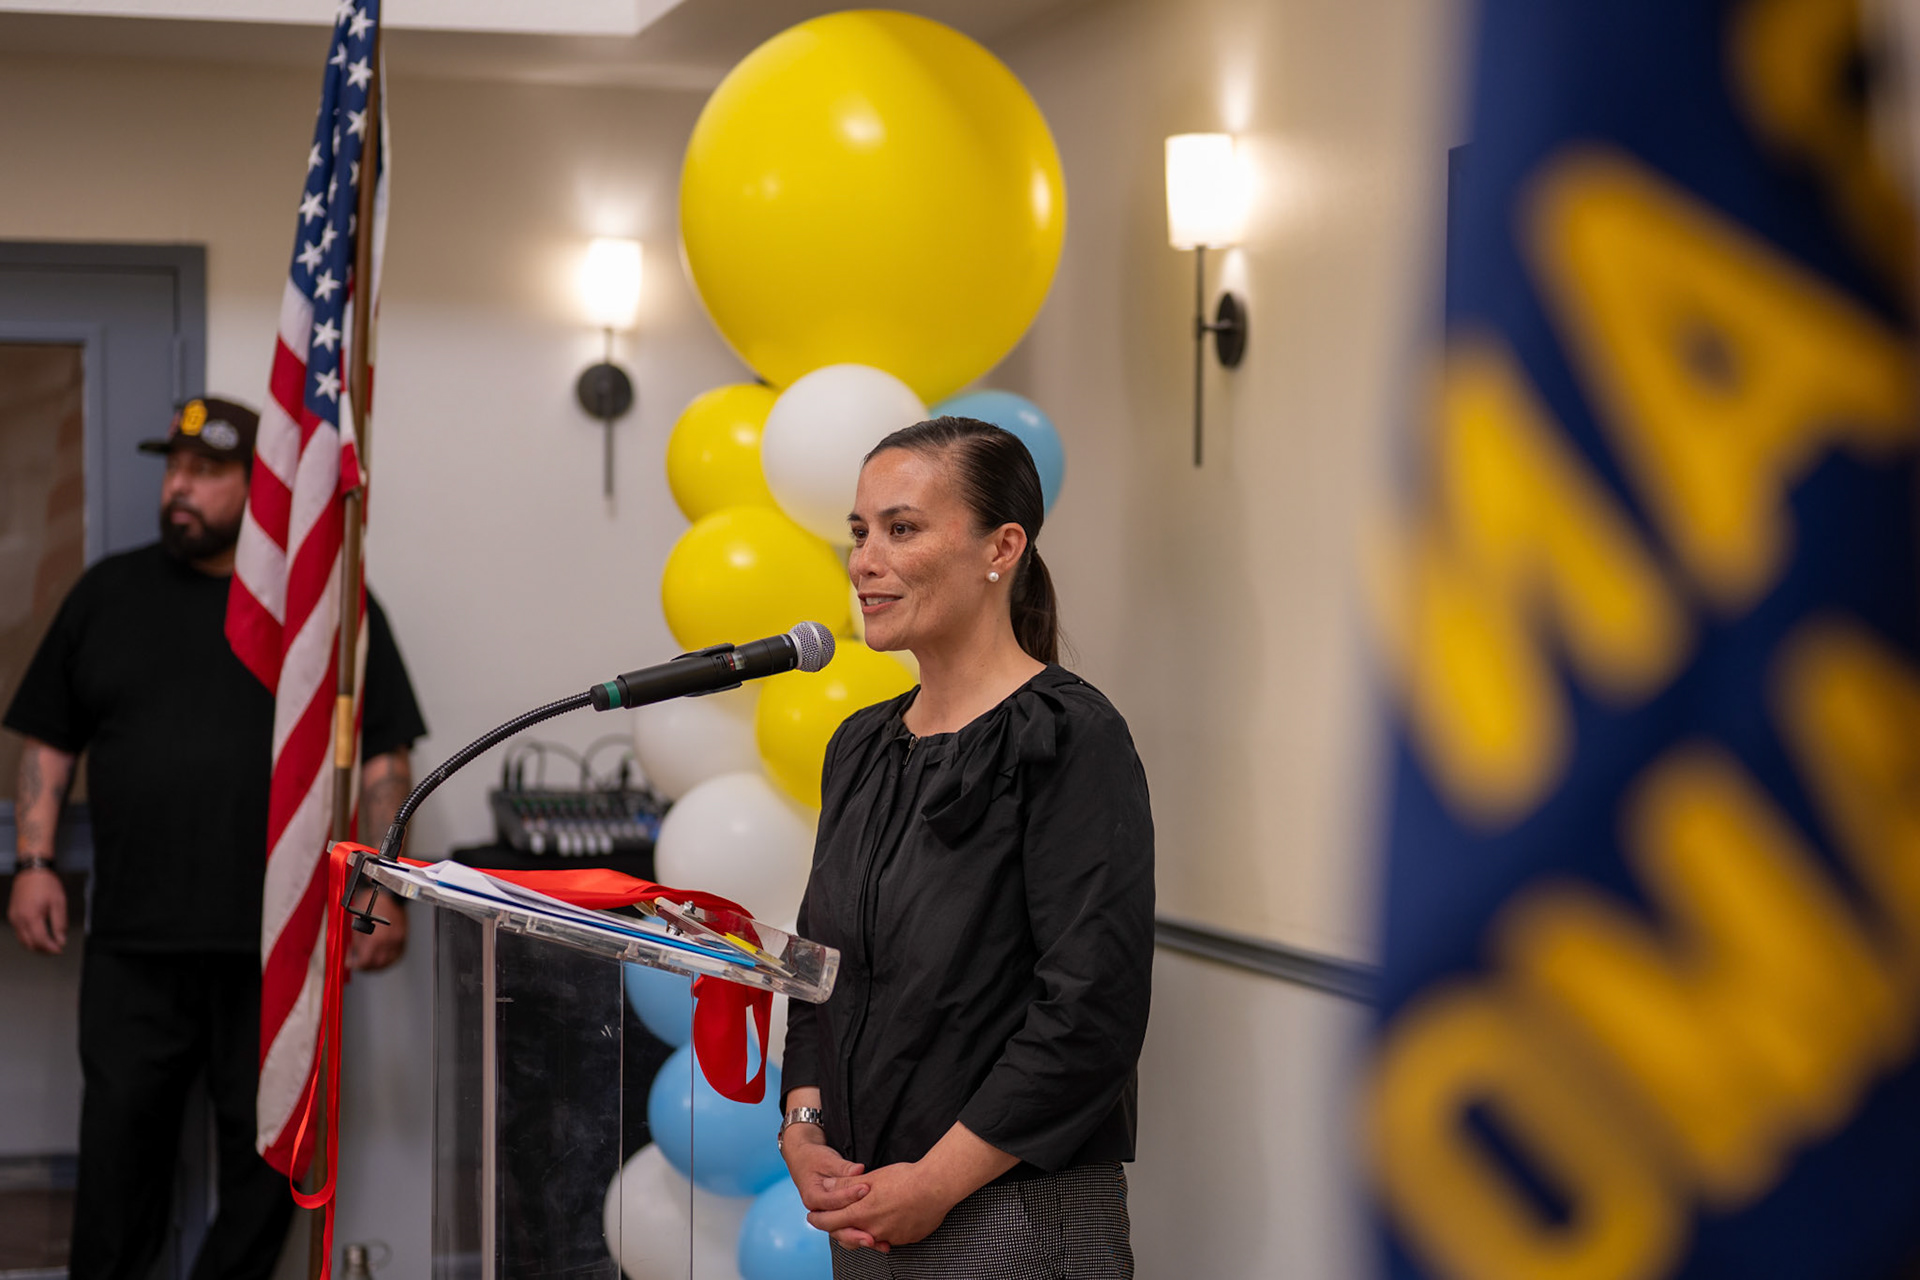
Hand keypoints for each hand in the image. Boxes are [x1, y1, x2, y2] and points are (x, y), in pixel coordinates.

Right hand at [8, 869, 67, 953]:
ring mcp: (14, 918)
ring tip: (48, 944)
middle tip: (55, 949)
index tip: (59, 950)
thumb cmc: (46, 884)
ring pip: (22, 940)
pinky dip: (28, 938)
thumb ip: (60, 923)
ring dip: (35, 946)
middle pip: (30, 944)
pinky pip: (19, 933)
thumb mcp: (59, 903)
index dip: (51, 948)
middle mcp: (19, 919)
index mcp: (32, 916)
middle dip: (43, 950)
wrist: (32, 872)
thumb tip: (61, 939)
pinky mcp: (12, 915)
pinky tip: (38, 936)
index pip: (40, 940)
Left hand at [347, 893, 406, 970]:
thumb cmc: (372, 902)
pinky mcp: (403, 936)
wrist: (388, 892)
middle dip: (367, 967)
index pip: (365, 961)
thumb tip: (354, 953)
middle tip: (359, 964)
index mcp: (375, 939)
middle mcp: (388, 941)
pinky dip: (390, 959)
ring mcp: (398, 940)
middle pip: (377, 965)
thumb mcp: (357, 924)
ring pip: (389, 962)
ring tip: (371, 962)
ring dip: (378, 965)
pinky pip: (398, 954)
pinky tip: (383, 957)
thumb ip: (356, 942)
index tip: (350, 963)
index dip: (355, 965)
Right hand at [781, 1130, 883, 1250]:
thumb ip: (843, 1168)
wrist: (805, 1162)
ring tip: (879, 1243)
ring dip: (861, 1238)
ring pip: (843, 1233)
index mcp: (812, 1197)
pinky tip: (881, 1241)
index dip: (848, 1195)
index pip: (831, 1201)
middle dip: (854, 1232)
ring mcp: (829, 1218)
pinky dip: (864, 1235)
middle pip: (835, 1227)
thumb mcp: (828, 1160)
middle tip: (872, 1235)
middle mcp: (819, 1212)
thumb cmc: (816, 1159)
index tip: (866, 1189)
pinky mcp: (839, 1219)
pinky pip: (851, 1230)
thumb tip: (858, 1170)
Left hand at [806, 1159, 958, 1251]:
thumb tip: (826, 1186)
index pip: (831, 1222)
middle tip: (832, 1221)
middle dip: (837, 1228)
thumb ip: (845, 1185)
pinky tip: (886, 1220)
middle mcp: (873, 1230)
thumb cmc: (904, 1178)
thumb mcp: (871, 1178)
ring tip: (861, 1219)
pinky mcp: (905, 1239)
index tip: (812, 1216)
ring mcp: (890, 1237)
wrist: (936, 1187)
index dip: (819, 1219)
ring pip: (868, 1238)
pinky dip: (882, 1231)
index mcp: (861, 1213)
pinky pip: (888, 1239)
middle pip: (846, 1235)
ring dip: (861, 1231)